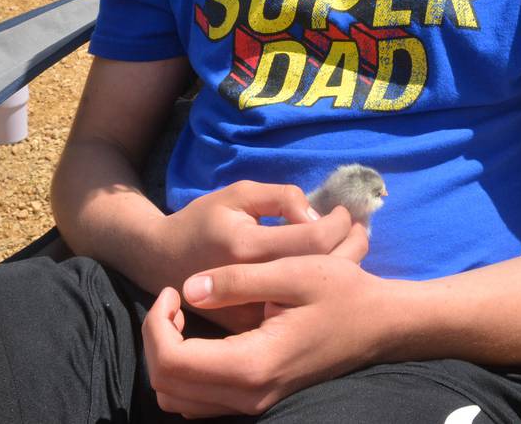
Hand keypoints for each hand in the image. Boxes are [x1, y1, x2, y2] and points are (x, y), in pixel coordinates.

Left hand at [143, 255, 389, 417]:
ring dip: (169, 356)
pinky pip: (200, 400)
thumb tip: (189, 288)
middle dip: (157, 339)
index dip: (158, 324)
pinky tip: (203, 334)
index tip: (173, 289)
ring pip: (179, 399)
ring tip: (185, 314)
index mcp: (252, 363)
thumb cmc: (341, 291)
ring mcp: (254, 403)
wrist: (378, 324)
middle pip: (168, 386)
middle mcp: (249, 395)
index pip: (174, 361)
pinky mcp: (258, 399)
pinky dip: (187, 370)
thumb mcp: (293, 272)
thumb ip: (238, 281)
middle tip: (174, 299)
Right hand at [157, 181, 367, 331]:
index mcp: (247, 246)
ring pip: (313, 291)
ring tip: (352, 240)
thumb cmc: (205, 220)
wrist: (164, 262)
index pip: (310, 240)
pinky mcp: (253, 327)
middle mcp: (251, 284)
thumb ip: (280, 198)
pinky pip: (298, 306)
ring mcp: (253, 311)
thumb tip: (314, 215)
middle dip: (347, 243)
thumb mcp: (239, 193)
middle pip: (319, 268)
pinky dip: (319, 283)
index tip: (342, 211)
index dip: (335, 224)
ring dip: (341, 264)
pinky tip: (329, 265)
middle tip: (356, 225)